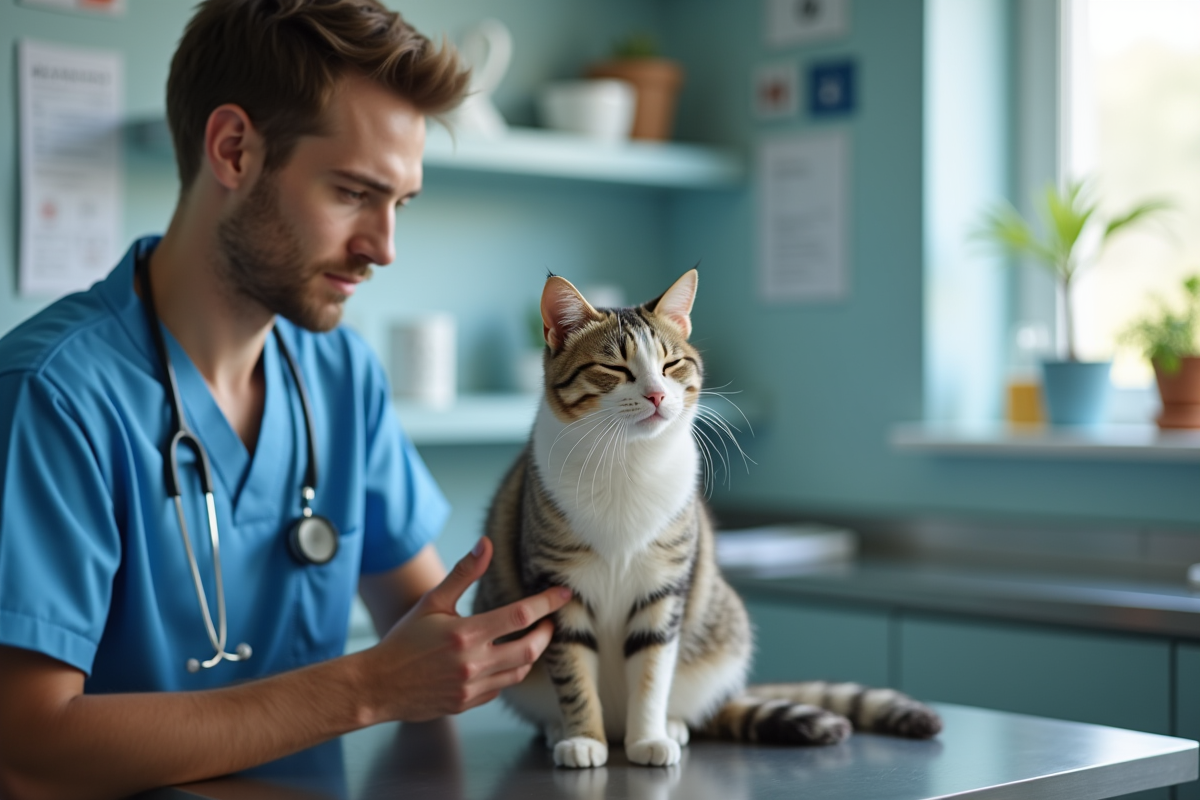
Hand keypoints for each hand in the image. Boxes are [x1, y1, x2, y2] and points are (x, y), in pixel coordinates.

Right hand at [358, 536, 570, 722]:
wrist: (379, 685)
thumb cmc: (405, 639)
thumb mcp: (432, 602)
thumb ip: (464, 573)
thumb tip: (486, 543)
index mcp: (465, 634)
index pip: (519, 615)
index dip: (547, 603)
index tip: (564, 594)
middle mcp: (473, 664)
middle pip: (531, 649)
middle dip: (547, 632)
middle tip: (550, 621)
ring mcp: (472, 687)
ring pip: (520, 671)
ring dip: (532, 653)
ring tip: (532, 637)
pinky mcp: (469, 703)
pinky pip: (502, 687)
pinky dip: (510, 671)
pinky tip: (504, 659)